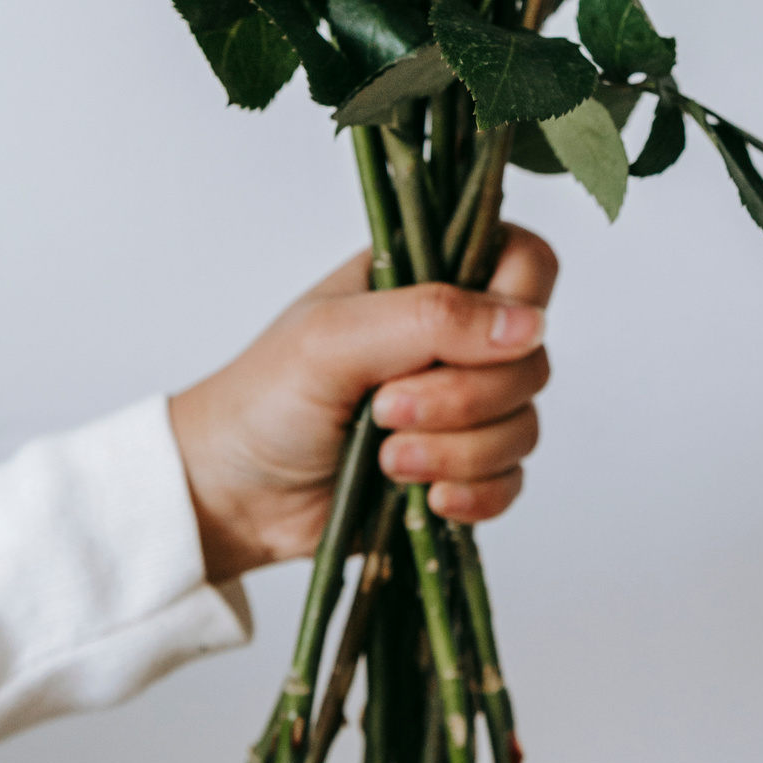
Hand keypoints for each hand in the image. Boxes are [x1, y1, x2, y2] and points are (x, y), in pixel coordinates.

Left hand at [169, 226, 557, 585]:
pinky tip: (424, 499)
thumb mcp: (336, 338)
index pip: (523, 262)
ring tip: (388, 460)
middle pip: (530, 357)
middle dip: (464, 398)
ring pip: (523, 424)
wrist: (232, 494)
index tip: (476, 342)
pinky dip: (475, 495)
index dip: (519, 302)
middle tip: (386, 410)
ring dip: (460, 452)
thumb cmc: (265, 396)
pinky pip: (511, 482)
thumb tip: (529, 325)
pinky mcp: (461, 468)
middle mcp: (455, 337)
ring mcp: (462, 406)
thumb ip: (432, 318)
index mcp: (426, 277)